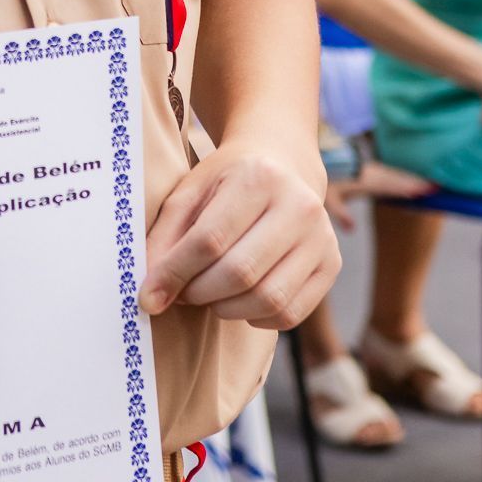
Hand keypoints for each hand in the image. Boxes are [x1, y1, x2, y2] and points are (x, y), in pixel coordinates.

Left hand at [140, 142, 339, 331]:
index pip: (210, 239)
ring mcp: (321, 236)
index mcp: (257, 177)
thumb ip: (165, 237)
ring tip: (208, 295)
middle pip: (241, 272)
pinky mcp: (332, 263)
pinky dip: (256, 317)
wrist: (283, 164)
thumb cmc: (228, 180)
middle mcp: (298, 205)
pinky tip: (238, 300)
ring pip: (268, 298)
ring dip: (226, 308)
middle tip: (182, 293)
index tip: (149, 296)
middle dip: (200, 292)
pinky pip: (291, 313)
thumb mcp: (190, 191)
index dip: (174, 273)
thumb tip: (150, 294)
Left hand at [325, 160, 433, 230]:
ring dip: (413, 179)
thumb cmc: (328, 180)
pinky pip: (392, 173)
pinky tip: (412, 180)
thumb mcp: (331, 198)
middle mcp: (373, 174)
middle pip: (399, 179)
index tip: (426, 189)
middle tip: (437, 187)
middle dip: (416, 183)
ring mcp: (374, 169)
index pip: (391, 185)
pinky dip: (404, 177)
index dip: (408, 187)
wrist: (324, 157)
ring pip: (397, 175)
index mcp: (366, 181)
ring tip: (432, 184)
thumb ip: (340, 213)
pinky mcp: (372, 167)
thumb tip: (351, 229)